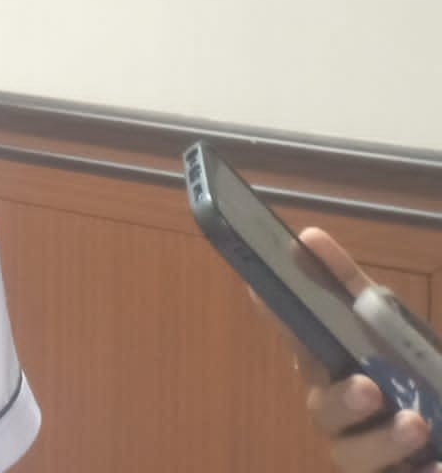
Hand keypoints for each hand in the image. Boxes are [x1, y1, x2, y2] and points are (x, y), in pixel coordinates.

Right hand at [274, 228, 437, 471]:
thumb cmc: (415, 374)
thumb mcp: (393, 327)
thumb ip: (351, 287)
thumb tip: (309, 235)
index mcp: (332, 364)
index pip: (296, 336)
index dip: (275, 314)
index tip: (260, 288)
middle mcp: (340, 410)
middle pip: (323, 409)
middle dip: (341, 401)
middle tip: (368, 389)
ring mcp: (364, 451)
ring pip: (351, 456)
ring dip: (382, 443)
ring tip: (417, 427)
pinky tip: (434, 465)